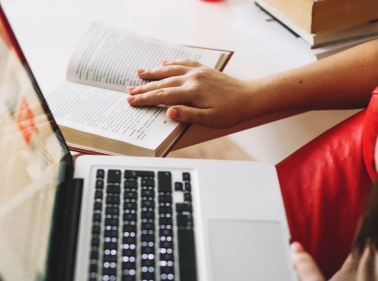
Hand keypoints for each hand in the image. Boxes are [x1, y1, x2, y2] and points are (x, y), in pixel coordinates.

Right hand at [126, 59, 256, 127]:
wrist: (250, 97)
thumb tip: (169, 112)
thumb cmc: (231, 112)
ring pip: (170, 71)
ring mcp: (198, 72)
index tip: (131, 101)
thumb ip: (188, 115)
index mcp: (192, 92)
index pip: (162, 96)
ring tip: (139, 73)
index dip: (145, 99)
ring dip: (153, 72)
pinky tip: (164, 63)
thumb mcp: (209, 119)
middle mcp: (192, 79)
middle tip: (128, 91)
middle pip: (162, 83)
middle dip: (144, 88)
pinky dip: (172, 63)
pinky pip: (183, 63)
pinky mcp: (204, 70)